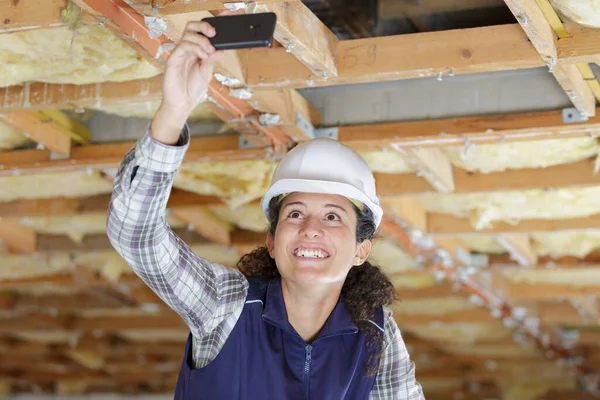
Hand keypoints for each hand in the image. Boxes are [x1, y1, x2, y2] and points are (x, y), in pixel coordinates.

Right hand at [152, 16, 225, 143]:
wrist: (181, 104)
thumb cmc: (192, 89)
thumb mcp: (206, 72)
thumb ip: (212, 59)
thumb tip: (221, 49)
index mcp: (195, 50)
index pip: (201, 32)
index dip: (211, 23)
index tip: (224, 17)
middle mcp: (186, 49)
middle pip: (192, 27)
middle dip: (204, 26)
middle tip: (213, 33)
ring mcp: (179, 53)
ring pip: (188, 34)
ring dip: (201, 40)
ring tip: (209, 51)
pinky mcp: (173, 59)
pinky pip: (183, 46)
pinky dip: (195, 48)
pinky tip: (202, 56)